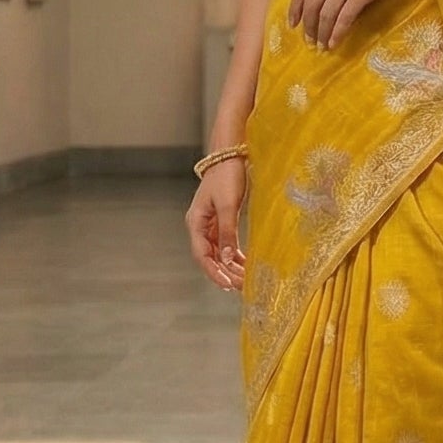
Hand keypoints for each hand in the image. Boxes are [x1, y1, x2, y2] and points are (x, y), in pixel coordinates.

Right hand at [187, 158, 246, 292]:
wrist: (230, 156)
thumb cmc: (227, 176)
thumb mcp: (228, 204)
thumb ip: (227, 232)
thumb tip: (227, 259)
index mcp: (195, 223)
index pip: (202, 256)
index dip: (214, 272)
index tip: (227, 285)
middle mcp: (200, 227)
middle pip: (210, 258)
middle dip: (225, 273)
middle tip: (242, 287)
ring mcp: (209, 226)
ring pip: (219, 253)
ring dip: (231, 267)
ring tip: (246, 280)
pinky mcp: (220, 222)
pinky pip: (226, 245)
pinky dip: (235, 256)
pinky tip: (246, 265)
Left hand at [288, 0, 425, 48]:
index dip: (295, 9)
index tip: (293, 24)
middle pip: (311, 5)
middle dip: (308, 26)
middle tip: (310, 40)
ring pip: (325, 14)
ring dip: (321, 33)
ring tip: (322, 45)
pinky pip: (344, 18)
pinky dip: (337, 33)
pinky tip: (334, 43)